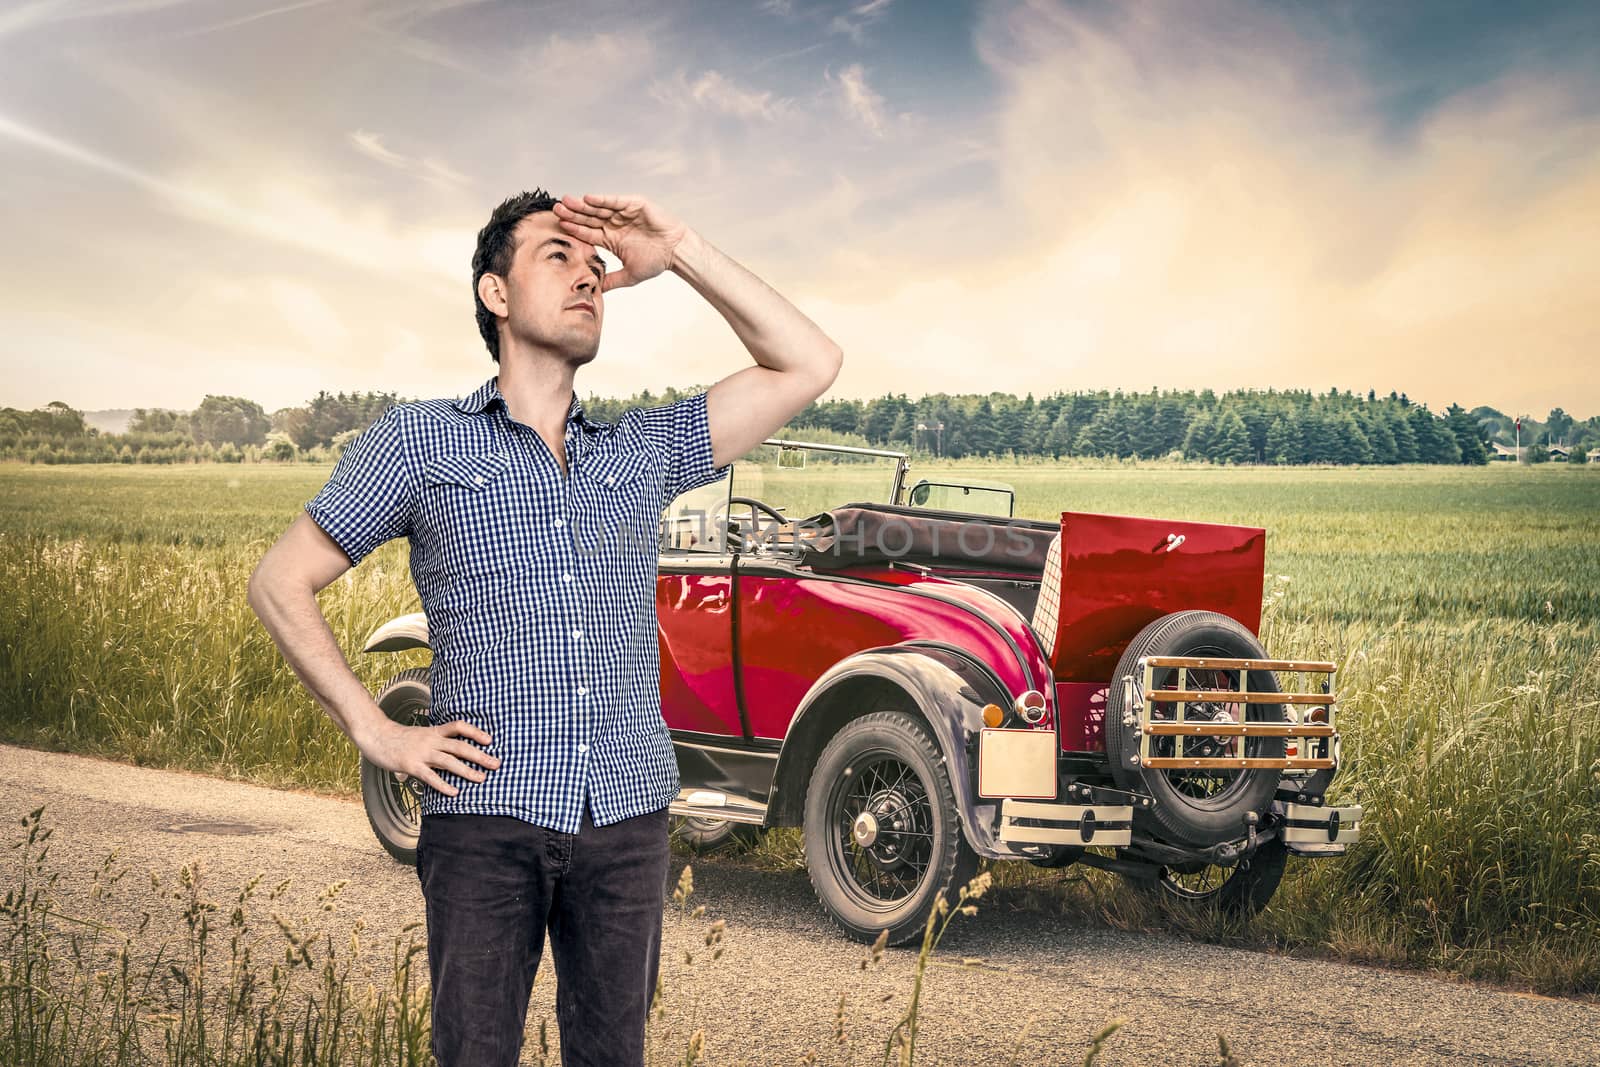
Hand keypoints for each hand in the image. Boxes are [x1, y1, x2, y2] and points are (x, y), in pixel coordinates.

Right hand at [357, 716, 500, 796]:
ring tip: (482, 779)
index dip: (475, 732)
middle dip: (480, 755)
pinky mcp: (411, 765)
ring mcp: (421, 753)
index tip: (490, 740)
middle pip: (460, 746)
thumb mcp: (419, 735)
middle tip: (496, 763)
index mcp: (433, 732)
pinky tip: (455, 792)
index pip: (458, 727)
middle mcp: (430, 740)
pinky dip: (444, 785)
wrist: (375, 736)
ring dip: (467, 771)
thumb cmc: (397, 738)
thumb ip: (432, 743)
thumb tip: (444, 755)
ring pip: (449, 761)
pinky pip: (430, 776)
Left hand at [552, 193, 688, 292]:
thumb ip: (612, 280)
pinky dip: (602, 200)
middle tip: (556, 210)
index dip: (573, 229)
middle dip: (573, 214)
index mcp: (611, 238)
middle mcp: (614, 224)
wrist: (676, 252)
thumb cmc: (657, 261)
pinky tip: (588, 198)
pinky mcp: (634, 204)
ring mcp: (623, 213)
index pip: (587, 233)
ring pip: (598, 208)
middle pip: (589, 218)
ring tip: (567, 201)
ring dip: (582, 205)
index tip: (559, 226)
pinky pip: (614, 201)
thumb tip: (598, 291)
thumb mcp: (630, 274)